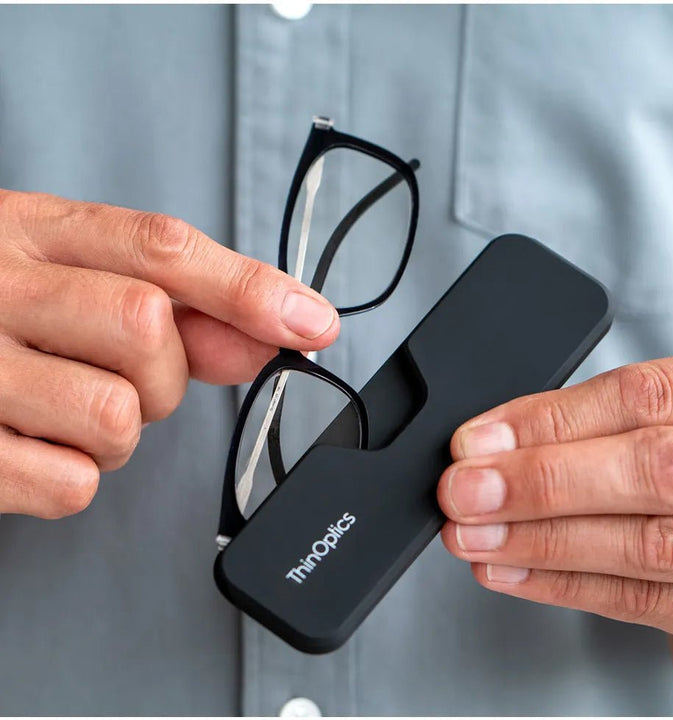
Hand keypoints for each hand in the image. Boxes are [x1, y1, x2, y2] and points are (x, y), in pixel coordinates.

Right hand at [0, 190, 338, 518]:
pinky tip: (34, 442)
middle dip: (161, 373)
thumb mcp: (74, 278)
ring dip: (116, 430)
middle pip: (147, 331)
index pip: (160, 248)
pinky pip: (72, 485)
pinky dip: (73, 476)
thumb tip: (276, 329)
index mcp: (30, 232)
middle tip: (114, 370)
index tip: (313, 321)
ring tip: (63, 406)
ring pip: (116, 419)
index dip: (248, 287)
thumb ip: (181, 304)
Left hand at [438, 353, 672, 687]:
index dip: (549, 419)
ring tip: (473, 535)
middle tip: (464, 492)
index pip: (642, 397)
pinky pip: (643, 602)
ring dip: (538, 540)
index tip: (478, 440)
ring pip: (646, 544)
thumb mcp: (667, 422)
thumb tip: (493, 442)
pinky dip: (563, 585)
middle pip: (651, 469)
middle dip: (540, 480)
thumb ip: (595, 426)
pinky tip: (510, 570)